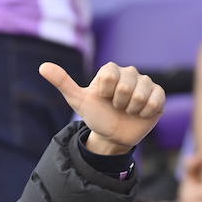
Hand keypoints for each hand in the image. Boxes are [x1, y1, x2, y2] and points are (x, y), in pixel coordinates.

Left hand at [40, 61, 164, 154]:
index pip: (109, 76)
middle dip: (118, 104)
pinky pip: (155, 100)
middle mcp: (130, 73)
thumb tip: (42, 66)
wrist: (113, 135)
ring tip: (127, 111)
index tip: (103, 99)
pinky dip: (146, 112)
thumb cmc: (96, 115)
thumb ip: (63, 82)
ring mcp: (145, 83)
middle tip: (116, 107)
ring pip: (141, 94)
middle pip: (126, 87)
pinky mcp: (159, 95)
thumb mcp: (78, 100)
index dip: (105, 93)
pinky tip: (140, 113)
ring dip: (131, 109)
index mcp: (111, 70)